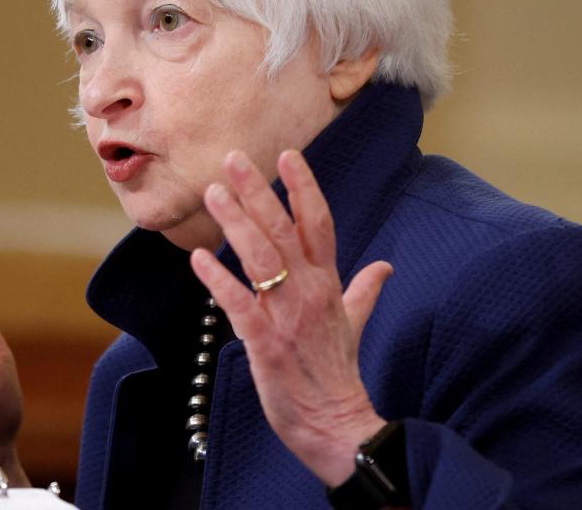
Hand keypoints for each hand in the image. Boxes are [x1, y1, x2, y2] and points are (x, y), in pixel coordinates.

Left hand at [190, 150, 391, 486]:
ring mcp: (287, 317)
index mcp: (328, 284)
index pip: (319, 224)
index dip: (303, 188)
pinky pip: (240, 306)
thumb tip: (384, 267)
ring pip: (260, 258)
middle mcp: (308, 292)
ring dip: (236, 223)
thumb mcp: (353, 324)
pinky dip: (219, 281)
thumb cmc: (337, 373)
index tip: (289, 155)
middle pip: (283, 230)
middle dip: (258, 191)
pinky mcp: (265, 345)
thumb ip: (364, 291)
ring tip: (214, 193)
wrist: (337, 426)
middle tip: (233, 158)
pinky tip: (198, 259)